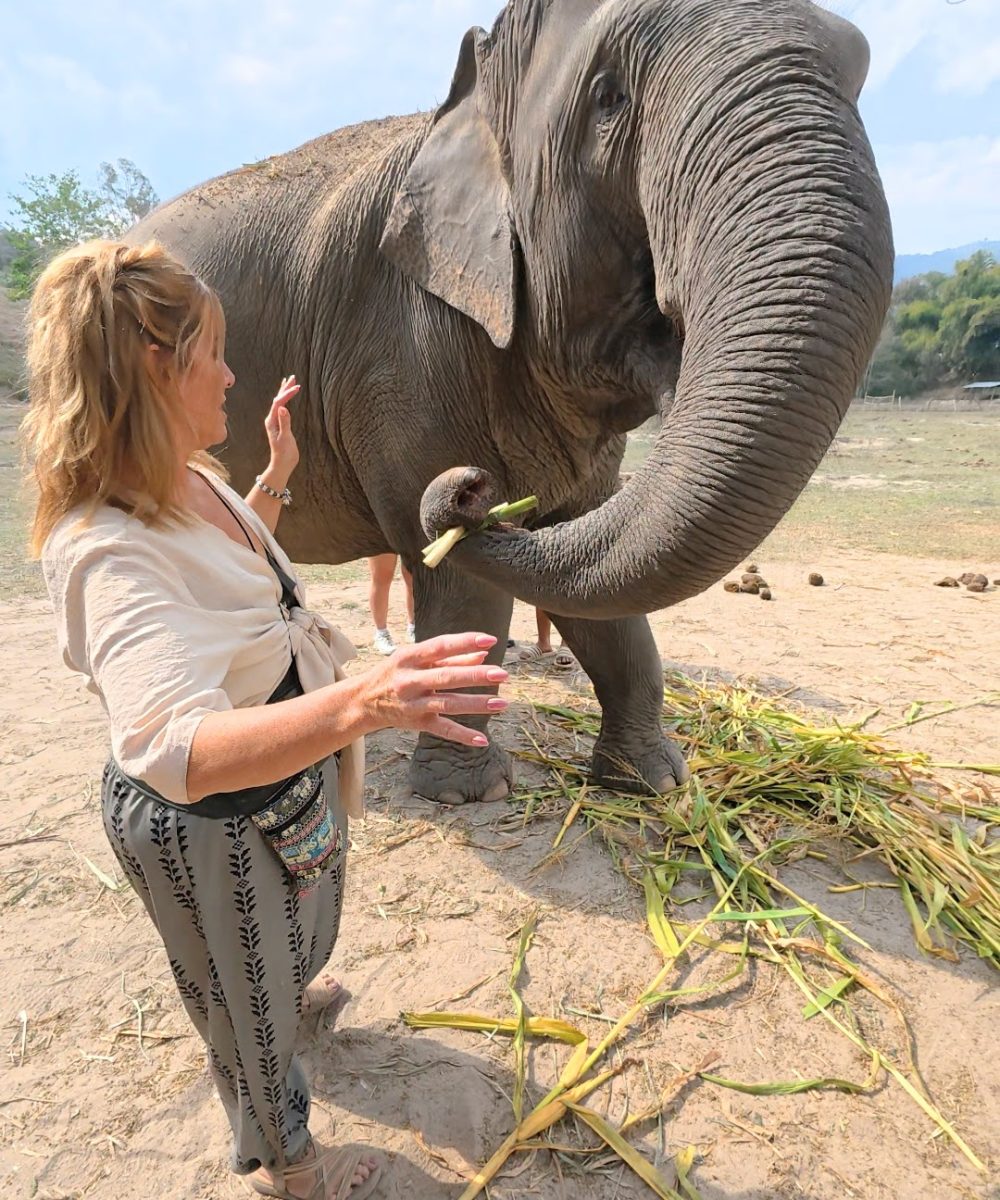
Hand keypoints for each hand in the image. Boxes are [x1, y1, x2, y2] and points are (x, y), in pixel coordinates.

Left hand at [262, 374, 300, 484]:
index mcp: (271, 421)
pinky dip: (286, 400)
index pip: (279, 403)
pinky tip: (288, 397)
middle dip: (285, 388)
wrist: (282, 464)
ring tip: (291, 382)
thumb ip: (284, 423)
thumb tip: (282, 407)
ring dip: (285, 392)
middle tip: (293, 377)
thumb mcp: (285, 438)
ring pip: (280, 403)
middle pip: (278, 400)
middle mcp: (272, 419)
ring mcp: (275, 421)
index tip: (298, 387)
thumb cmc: (284, 453)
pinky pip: (282, 408)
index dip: (288, 394)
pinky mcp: (280, 425)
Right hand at [359, 633, 507, 745]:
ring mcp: (413, 703)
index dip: (464, 643)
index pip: (440, 647)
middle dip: (475, 676)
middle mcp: (410, 680)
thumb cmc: (396, 673)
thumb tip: (482, 655)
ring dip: (476, 704)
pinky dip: (462, 735)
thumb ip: (449, 657)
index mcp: (409, 657)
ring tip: (501, 703)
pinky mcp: (416, 723)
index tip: (490, 640)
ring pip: (448, 704)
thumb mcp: (415, 659)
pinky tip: (482, 740)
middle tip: (502, 674)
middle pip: (446, 677)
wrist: (363, 701)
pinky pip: (442, 730)